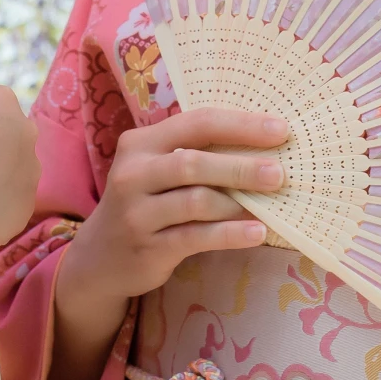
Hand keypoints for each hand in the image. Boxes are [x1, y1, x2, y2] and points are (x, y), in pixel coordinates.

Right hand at [60, 107, 287, 303]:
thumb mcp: (156, 169)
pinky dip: (230, 234)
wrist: (100, 256)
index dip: (240, 125)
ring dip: (237, 203)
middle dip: (241, 167)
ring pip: (196, 201)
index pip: (197, 123)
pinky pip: (196, 237)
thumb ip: (195, 153)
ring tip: (270, 207)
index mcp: (141, 143)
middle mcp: (134, 173)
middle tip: (279, 173)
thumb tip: (262, 147)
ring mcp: (137, 212)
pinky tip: (256, 233)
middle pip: (194, 162)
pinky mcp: (147, 247)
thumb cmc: (144, 202)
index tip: (280, 130)